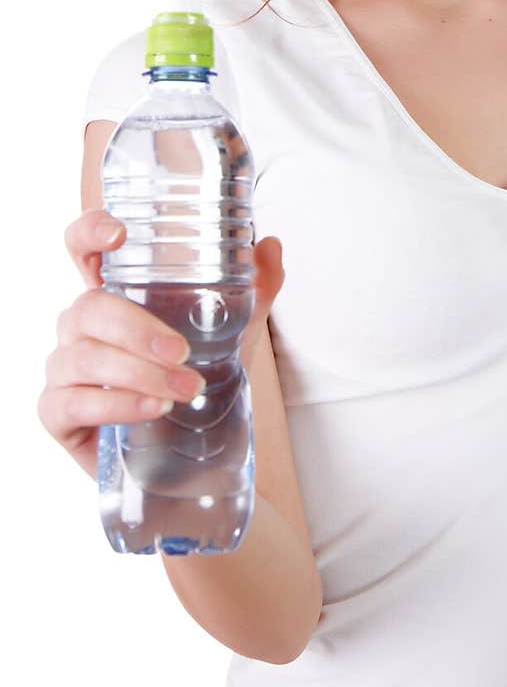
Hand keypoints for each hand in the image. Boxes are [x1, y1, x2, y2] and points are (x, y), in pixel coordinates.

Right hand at [38, 209, 282, 483]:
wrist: (191, 454)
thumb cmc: (199, 378)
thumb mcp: (234, 331)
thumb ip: (255, 288)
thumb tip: (271, 245)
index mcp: (115, 295)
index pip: (83, 249)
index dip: (90, 232)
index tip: (120, 234)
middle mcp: (81, 326)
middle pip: (88, 308)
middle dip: (136, 329)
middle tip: (182, 353)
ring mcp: (64, 368)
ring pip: (83, 357)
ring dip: (138, 373)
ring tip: (184, 390)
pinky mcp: (57, 413)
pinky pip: (71, 402)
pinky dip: (116, 404)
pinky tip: (152, 409)